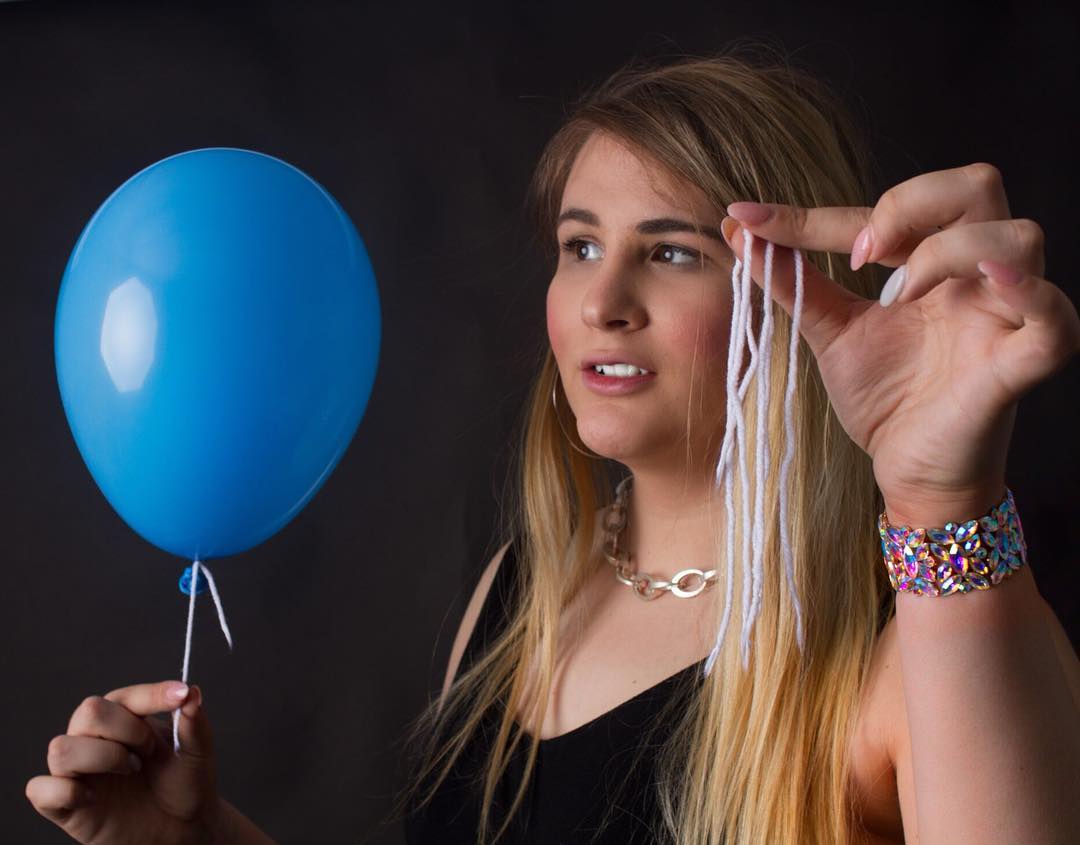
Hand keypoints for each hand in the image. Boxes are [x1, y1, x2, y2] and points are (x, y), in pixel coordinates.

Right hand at [26, 681, 222, 844]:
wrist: (181, 829)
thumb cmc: (183, 785)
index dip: (152, 694)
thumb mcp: (197, 751)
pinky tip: (93, 797)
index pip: (126, 695)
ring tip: (130, 770)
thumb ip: (194, 721)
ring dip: (102, 757)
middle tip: (149, 751)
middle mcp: (95, 738)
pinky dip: (65, 790)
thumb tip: (192, 692)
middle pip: (88, 711)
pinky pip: (40, 789)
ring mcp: (78, 771)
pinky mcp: (64, 804)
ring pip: (61, 747)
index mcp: (125, 717)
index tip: (180, 696)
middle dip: (126, 729)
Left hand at [721, 163, 1079, 520]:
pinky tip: (991, 288)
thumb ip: (792, 282)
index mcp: (929, 264)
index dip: (814, 215)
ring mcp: (1003, 316)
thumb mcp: (830, 332)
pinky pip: (1055, 318)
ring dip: (952, 250)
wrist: (909, 472)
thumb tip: (740, 232)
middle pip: (977, 186)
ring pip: (1019, 238)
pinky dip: (1031, 295)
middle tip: (857, 253)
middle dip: (910, 204)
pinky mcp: (1021, 363)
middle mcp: (973, 278)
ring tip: (901, 295)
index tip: (749, 221)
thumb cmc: (885, 399)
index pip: (885, 213)